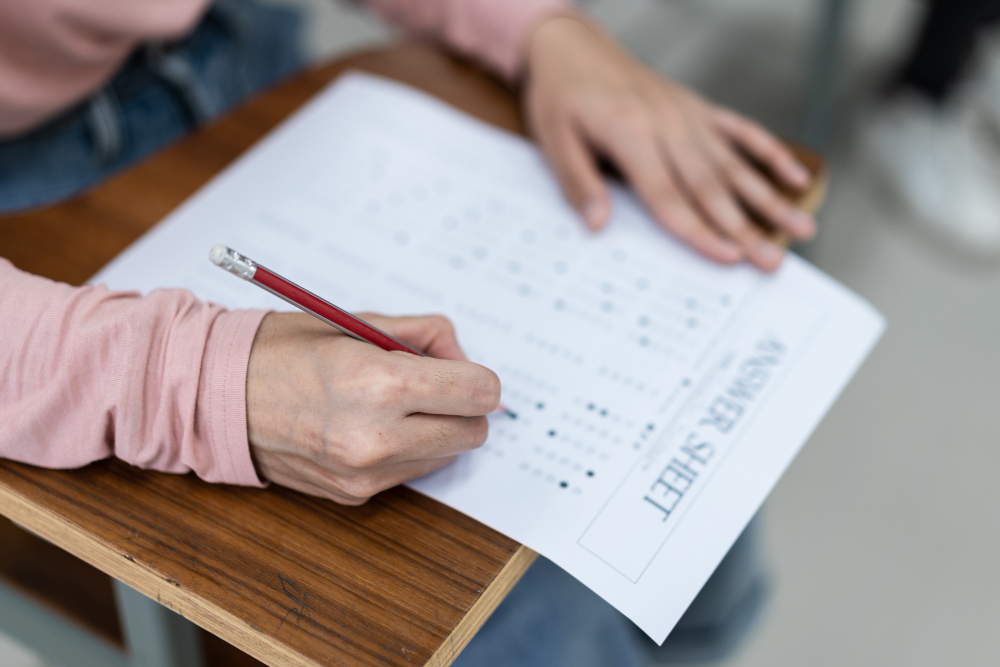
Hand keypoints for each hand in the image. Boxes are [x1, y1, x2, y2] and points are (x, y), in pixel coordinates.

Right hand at [245, 312, 500, 504]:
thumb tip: (463, 357)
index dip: (477, 376)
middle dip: (463, 405)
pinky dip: (407, 450)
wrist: (216, 398)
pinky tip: (370, 426)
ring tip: (391, 403)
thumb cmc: (282, 350)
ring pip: (447, 456)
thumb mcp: (356, 321)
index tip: (460, 368)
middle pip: (474, 432)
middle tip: (430, 383)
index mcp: (379, 385)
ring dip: (436, 429)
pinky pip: (411, 472)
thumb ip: (421, 335)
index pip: (478, 392)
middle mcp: (376, 438)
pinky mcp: (355, 494)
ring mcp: (365, 473)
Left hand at [522, 15, 816, 270]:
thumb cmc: (561, 96)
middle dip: (745, 228)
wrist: (572, 45)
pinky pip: (742, 130)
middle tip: (773, 261)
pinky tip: (797, 176)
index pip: (669, 196)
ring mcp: (688, 116)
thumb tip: (598, 226)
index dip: (700, 232)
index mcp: (631, 135)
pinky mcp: (698, 107)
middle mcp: (668, 125)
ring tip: (802, 227)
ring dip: (770, 198)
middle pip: (711, 187)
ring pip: (735, 164)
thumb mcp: (552, 141)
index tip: (729, 258)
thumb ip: (578, 183)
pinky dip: (771, 153)